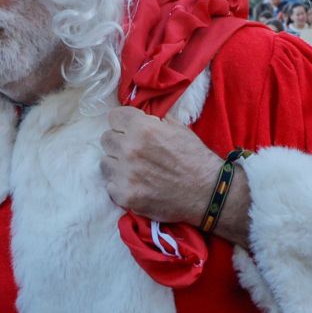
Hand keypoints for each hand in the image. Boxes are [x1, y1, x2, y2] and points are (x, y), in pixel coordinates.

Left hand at [100, 107, 213, 222]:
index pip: (113, 117)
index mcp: (142, 128)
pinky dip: (120, 184)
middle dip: (119, 142)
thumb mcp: (178, 127)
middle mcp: (129, 149)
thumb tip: (139, 118)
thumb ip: (153, 120)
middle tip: (133, 151)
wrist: (206, 191)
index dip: (123, 122)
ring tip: (133, 169)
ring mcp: (125, 174)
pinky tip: (135, 184)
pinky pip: (110, 184)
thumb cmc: (194, 157)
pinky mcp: (124, 195)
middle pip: (106, 139)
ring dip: (116, 164)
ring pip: (105, 162)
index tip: (129, 129)